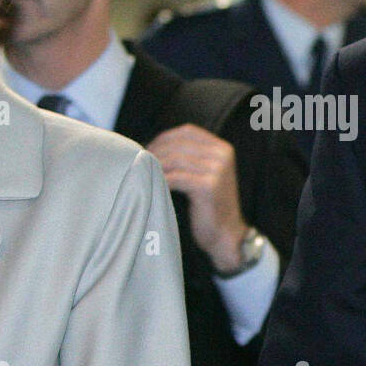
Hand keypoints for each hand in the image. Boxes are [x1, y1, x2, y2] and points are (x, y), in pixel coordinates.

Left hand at [147, 124, 246, 272]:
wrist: (225, 234)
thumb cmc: (209, 205)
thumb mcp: (205, 174)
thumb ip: (189, 157)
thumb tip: (153, 144)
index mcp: (222, 148)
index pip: (188, 131)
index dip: (165, 137)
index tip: (149, 147)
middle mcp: (222, 155)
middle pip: (180, 144)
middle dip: (157, 151)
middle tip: (140, 161)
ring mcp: (217, 170)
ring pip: (175, 159)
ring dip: (156, 165)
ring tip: (144, 172)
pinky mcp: (208, 186)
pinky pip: (176, 177)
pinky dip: (161, 179)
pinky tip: (154, 185)